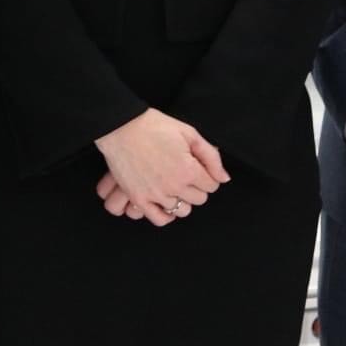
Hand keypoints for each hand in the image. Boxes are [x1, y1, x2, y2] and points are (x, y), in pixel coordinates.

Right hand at [94, 109, 228, 226]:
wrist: (121, 126)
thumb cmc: (155, 126)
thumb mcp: (189, 133)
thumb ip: (211, 156)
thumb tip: (224, 178)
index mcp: (189, 169)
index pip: (212, 185)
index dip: (208, 175)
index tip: (198, 167)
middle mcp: (175, 186)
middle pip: (199, 199)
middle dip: (196, 187)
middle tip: (186, 174)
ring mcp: (156, 195)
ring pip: (182, 210)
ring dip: (182, 200)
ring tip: (174, 186)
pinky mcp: (139, 199)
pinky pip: (160, 219)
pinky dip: (166, 215)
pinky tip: (166, 203)